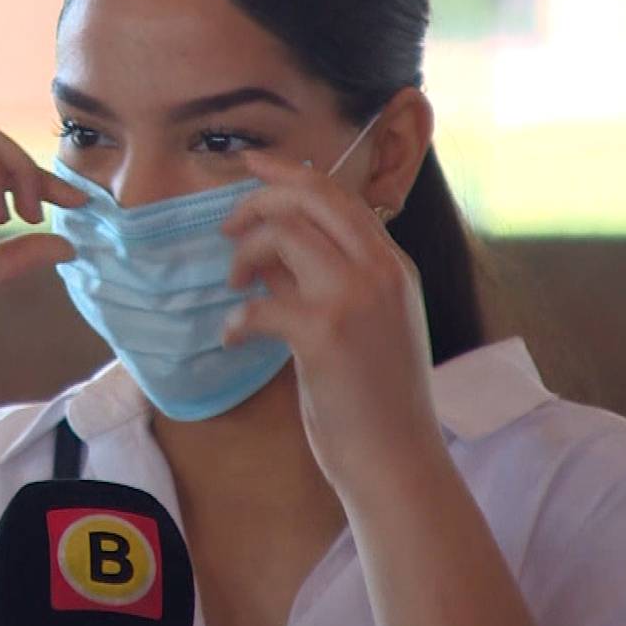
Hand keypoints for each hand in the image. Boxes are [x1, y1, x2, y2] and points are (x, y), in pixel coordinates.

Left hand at [220, 149, 441, 492]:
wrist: (398, 459)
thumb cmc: (377, 400)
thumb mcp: (360, 324)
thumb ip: (321, 280)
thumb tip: (268, 248)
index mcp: (393, 265)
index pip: (340, 196)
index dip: (290, 174)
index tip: (253, 165)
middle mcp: (381, 271)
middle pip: (312, 198)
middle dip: (259, 200)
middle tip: (227, 226)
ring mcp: (356, 298)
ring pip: (284, 236)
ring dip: (244, 255)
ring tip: (234, 288)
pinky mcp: (325, 333)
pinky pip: (260, 304)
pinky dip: (237, 319)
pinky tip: (234, 339)